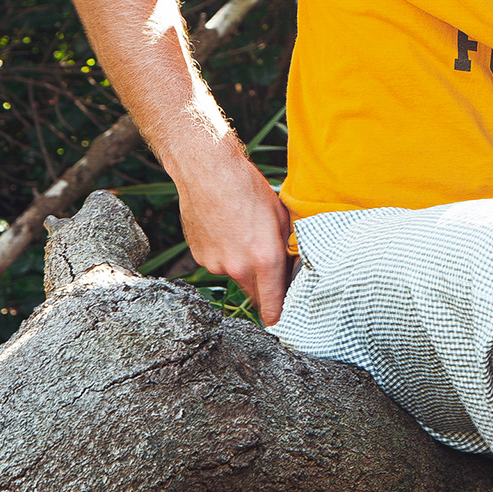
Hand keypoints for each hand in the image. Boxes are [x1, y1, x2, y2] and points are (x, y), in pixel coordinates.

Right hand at [176, 143, 294, 324]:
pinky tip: (225, 229)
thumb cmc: (247, 187)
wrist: (207, 170)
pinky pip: (217, 263)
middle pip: (254, 292)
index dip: (277, 314)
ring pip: (235, 275)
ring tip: (241, 232)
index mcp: (264, 259)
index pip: (273, 303)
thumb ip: (287, 247)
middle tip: (266, 263)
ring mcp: (215, 264)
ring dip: (241, 264)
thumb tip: (293, 266)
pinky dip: (223, 253)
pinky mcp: (199, 256)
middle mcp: (238, 267)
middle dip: (262, 286)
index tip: (278, 320)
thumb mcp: (280, 215)